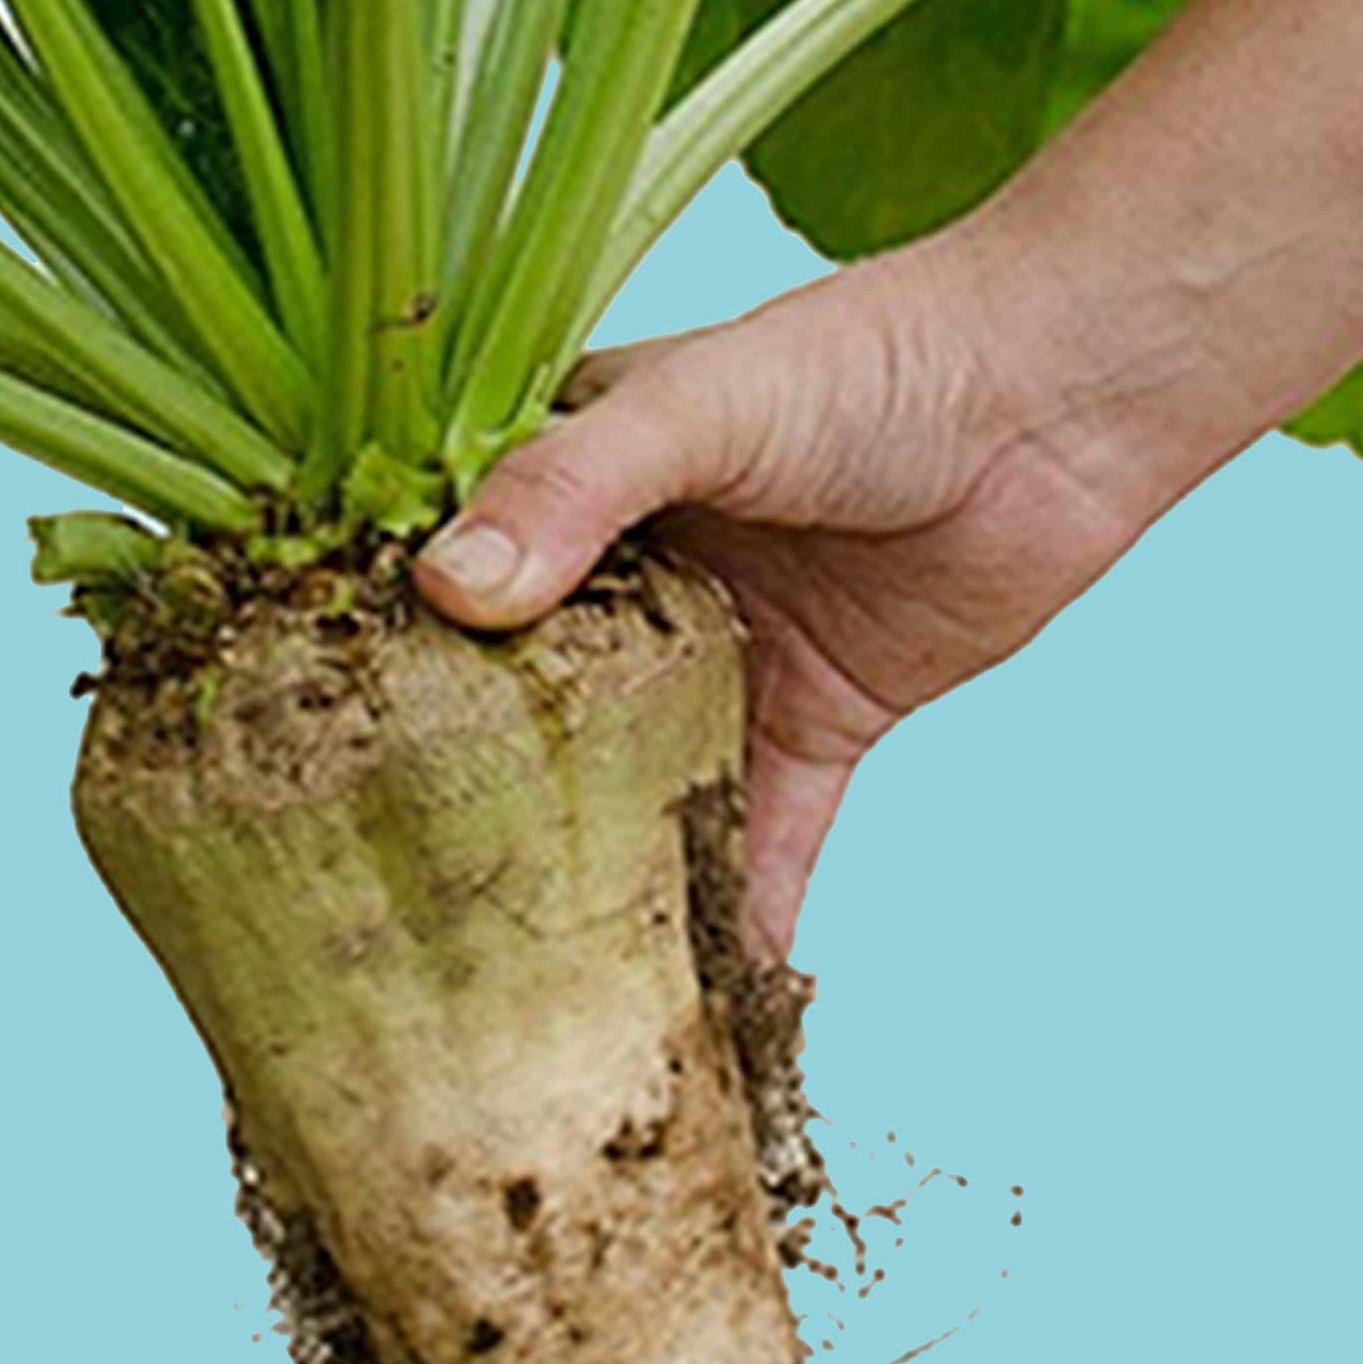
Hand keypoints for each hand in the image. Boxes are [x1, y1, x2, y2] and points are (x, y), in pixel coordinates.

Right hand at [414, 240, 1148, 964]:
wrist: (1066, 392)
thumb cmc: (871, 356)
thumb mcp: (701, 403)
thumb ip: (575, 488)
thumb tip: (448, 592)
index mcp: (570, 484)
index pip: (446, 584)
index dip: (378, 668)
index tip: (297, 766)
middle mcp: (629, 581)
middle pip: (530, 713)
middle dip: (474, 807)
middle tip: (395, 918)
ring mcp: (722, 659)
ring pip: (638, 793)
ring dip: (600, 880)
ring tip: (525, 983)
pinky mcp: (819, 722)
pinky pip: (765, 839)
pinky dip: (740, 915)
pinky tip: (696, 1007)